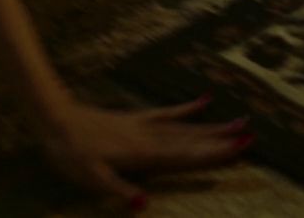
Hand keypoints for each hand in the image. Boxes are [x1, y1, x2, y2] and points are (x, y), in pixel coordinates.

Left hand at [39, 98, 250, 209]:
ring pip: (185, 127)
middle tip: (251, 136)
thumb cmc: (70, 152)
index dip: (212, 154)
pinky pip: (166, 113)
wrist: (52, 118)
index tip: (239, 149)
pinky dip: (186, 108)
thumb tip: (147, 204)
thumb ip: (120, 190)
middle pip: (191, 140)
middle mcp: (148, 138)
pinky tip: (204, 100)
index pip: (184, 155)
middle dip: (221, 140)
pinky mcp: (134, 119)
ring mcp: (142, 126)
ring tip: (240, 121)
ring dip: (212, 126)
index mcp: (142, 154)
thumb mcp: (90, 177)